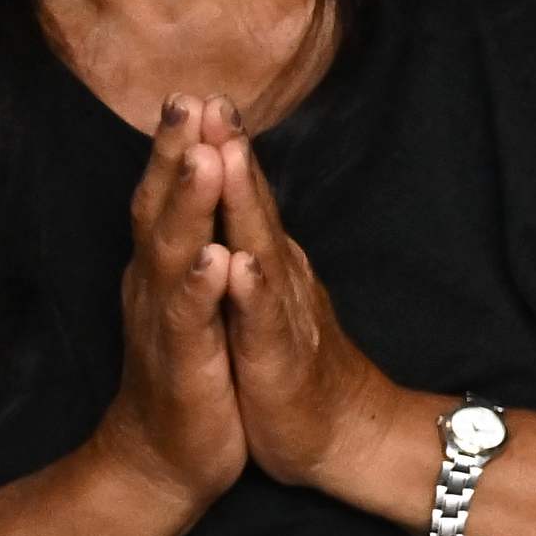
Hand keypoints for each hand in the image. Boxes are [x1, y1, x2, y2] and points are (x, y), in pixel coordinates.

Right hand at [91, 100, 249, 511]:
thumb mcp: (191, 301)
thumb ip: (191, 249)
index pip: (170, 196)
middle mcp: (155, 286)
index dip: (181, 146)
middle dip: (176, 154)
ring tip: (205, 157)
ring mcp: (165, 322)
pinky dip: (201, 286)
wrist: (162, 459)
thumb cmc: (187, 374)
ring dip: (189, 204)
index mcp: (164, 268)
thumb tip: (199, 199)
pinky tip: (214, 257)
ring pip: (172, 252)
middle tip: (188, 100)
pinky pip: (190, 319)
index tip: (197, 92)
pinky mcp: (183, 363)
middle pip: (161, 208)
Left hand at [199, 123, 429, 505]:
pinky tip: (239, 261)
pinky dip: (251, 291)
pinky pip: (263, 321)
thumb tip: (236, 206)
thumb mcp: (261, 301)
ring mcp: (283, 316)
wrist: (340, 437)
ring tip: (226, 155)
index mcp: (265, 264)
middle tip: (213, 102)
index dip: (219, 149)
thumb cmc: (290, 370)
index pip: (239, 198)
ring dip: (243, 201)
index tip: (195, 98)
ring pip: (260, 249)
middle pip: (251, 206)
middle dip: (231, 153)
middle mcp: (278, 278)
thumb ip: (254, 250)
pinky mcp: (281, 361)